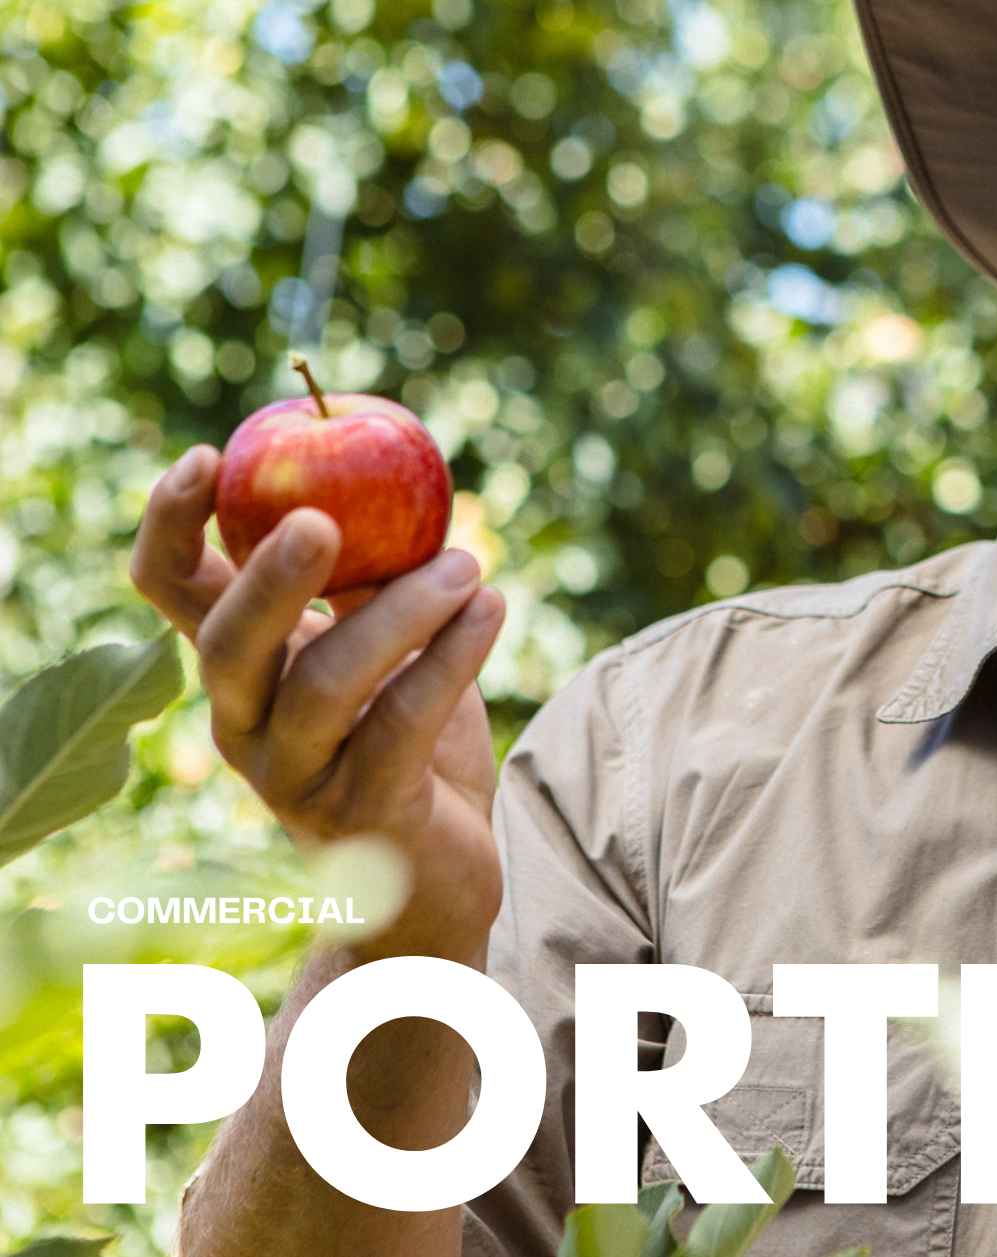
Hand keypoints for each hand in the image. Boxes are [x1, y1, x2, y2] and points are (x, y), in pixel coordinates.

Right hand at [133, 445, 505, 964]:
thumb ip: (369, 576)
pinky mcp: (360, 816)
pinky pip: (402, 725)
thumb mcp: (382, 642)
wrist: (436, 872)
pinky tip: (493, 607)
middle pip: (225, 643)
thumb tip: (386, 475)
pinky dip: (451, 659)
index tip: (204, 455)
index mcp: (236, 665)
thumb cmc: (406, 736)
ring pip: (325, 684)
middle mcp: (243, 721)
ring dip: (402, 612)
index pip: (170, 590)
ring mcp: (293, 776)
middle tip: (323, 518)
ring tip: (468, 563)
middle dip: (267, 578)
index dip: (171, 525)